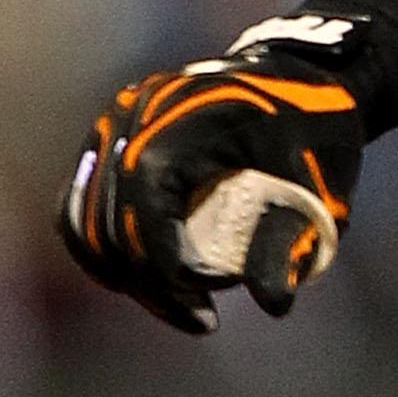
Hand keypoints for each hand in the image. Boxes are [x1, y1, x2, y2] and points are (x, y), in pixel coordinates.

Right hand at [56, 17, 371, 336]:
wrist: (303, 77)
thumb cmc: (316, 133)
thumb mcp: (316, 191)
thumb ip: (288, 246)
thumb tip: (273, 305)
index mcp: (180, 124)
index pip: (141, 210)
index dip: (161, 271)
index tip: (204, 313)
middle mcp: (134, 116)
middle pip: (105, 220)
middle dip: (146, 283)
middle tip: (199, 319)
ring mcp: (116, 121)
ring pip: (81, 215)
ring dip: (121, 271)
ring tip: (177, 304)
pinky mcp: (111, 135)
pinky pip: (85, 200)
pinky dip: (108, 245)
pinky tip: (148, 278)